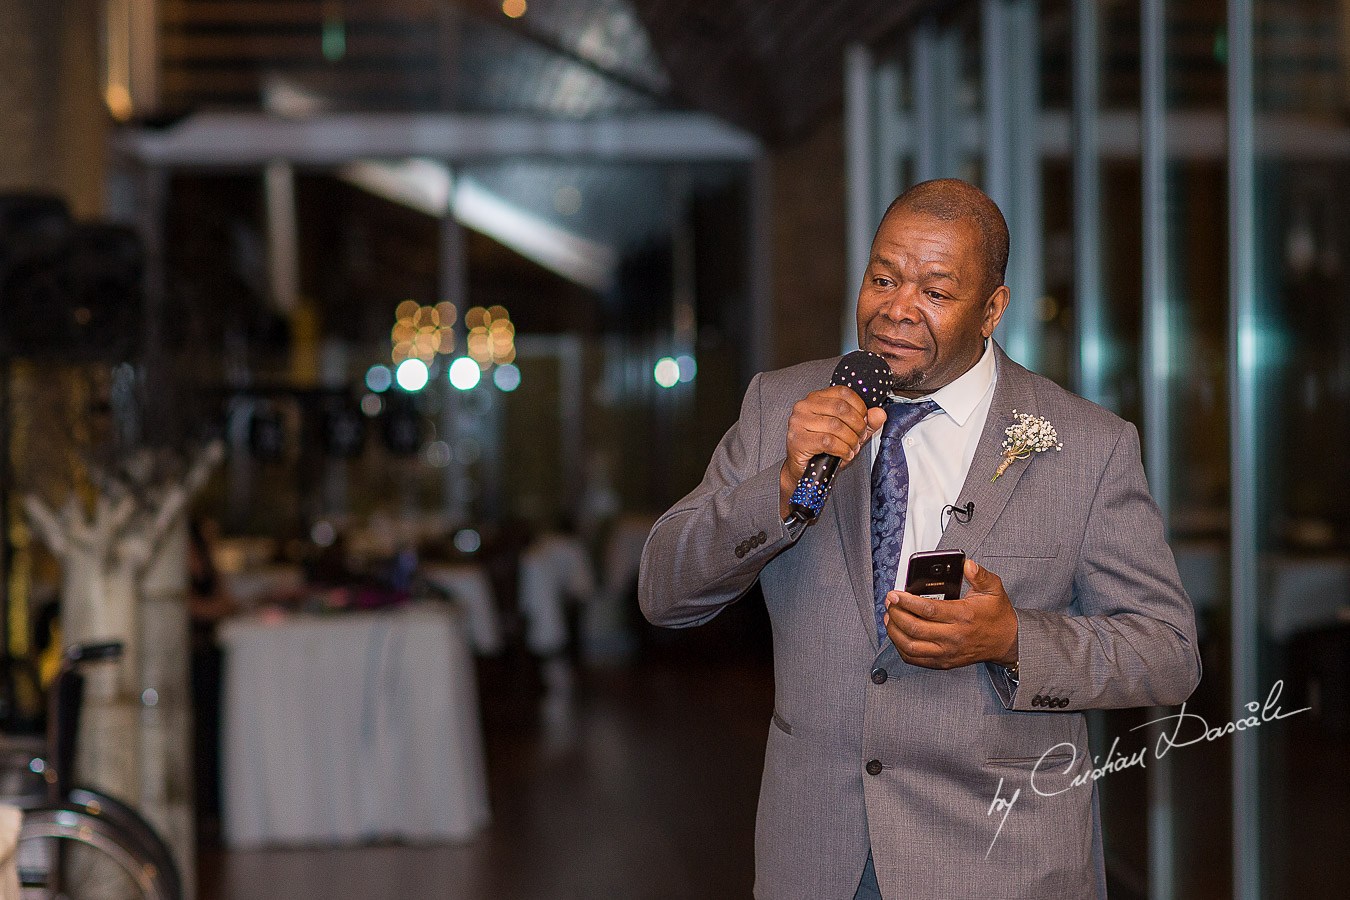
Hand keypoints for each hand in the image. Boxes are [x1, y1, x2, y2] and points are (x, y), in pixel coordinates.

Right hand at [779, 387, 886, 517]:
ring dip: (850, 440)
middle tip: (860, 438)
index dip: (859, 407)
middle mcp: (804, 406)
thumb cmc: (824, 449)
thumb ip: (866, 423)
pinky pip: (828, 441)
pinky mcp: (798, 440)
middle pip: (841, 408)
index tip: (864, 422)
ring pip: (835, 426)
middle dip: (857, 426)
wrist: (804, 470)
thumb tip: (879, 413)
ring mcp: (798, 422)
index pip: (843, 392)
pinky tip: (845, 455)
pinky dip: (842, 450)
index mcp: (816, 398)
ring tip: (852, 448)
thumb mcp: (849, 433)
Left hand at [883, 559, 1018, 668]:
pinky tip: (898, 635)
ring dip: (894, 632)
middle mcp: (953, 637)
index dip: (906, 602)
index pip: (928, 610)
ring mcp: (948, 652)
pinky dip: (902, 648)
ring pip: (911, 647)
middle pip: (914, 628)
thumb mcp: (993, 589)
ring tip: (889, 618)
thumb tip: (967, 565)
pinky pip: (916, 659)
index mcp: (963, 616)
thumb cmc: (997, 615)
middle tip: (890, 603)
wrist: (1008, 641)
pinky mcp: (944, 663)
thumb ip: (979, 575)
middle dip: (896, 614)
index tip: (895, 594)